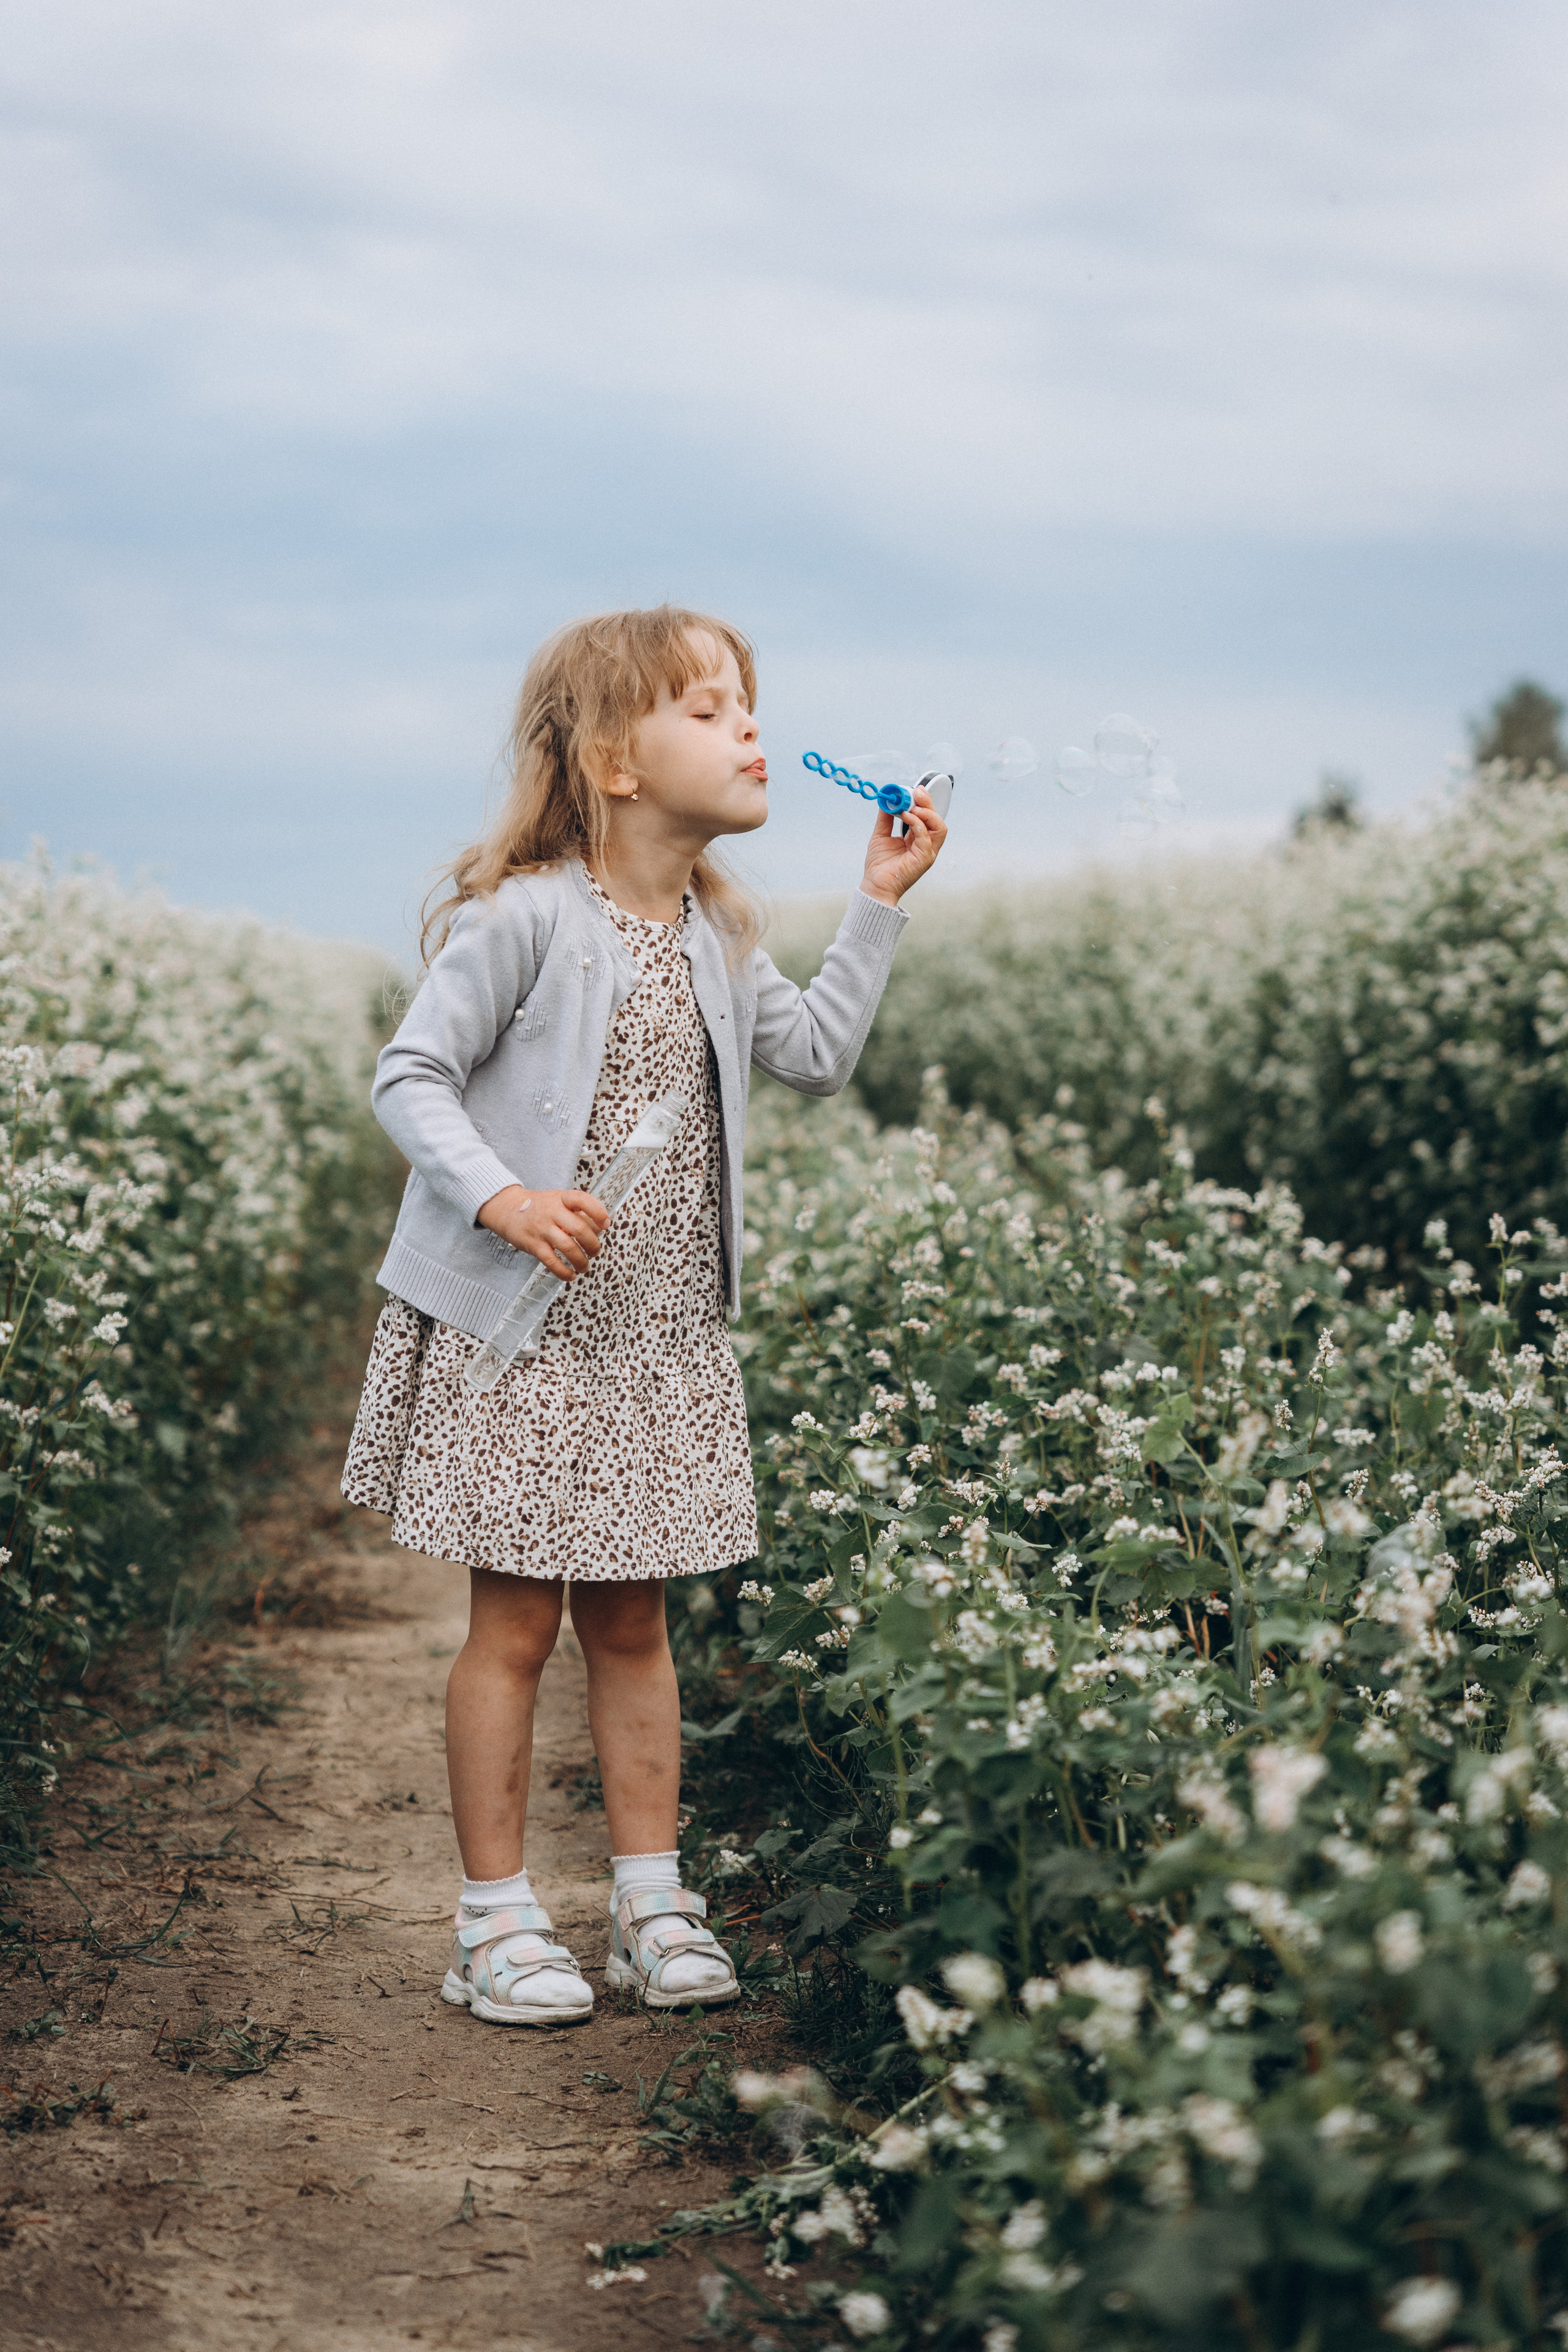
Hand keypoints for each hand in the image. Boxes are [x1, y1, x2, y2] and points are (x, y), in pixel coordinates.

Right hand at [477, 1185, 609, 1278]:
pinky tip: (571, 1275)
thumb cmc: (538, 1207)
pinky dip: (564, 1272)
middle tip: (595, 1251)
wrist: (507, 1209)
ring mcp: (542, 1229)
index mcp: (561, 1198)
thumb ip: (577, 1212)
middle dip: (593, 1245)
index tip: (606, 1224)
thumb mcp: (557, 1200)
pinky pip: (552, 1262)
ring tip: (584, 1266)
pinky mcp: (533, 1245)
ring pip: (569, 1247)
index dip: (598, 1212)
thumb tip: (600, 1229)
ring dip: (582, 1261)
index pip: (583, 1200)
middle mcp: (552, 1212)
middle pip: (580, 1229)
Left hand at [859, 788, 946, 906]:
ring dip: (927, 813)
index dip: (924, 803)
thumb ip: (885, 818)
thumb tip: (887, 800)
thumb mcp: (881, 835)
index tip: (915, 790)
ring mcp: (927, 852)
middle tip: (917, 792)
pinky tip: (906, 817)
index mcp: (918, 839)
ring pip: (939, 828)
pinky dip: (918, 824)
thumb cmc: (879, 865)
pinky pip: (926, 838)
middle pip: (936, 819)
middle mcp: (926, 845)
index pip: (927, 817)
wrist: (875, 884)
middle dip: (928, 804)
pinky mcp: (924, 859)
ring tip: (913, 806)